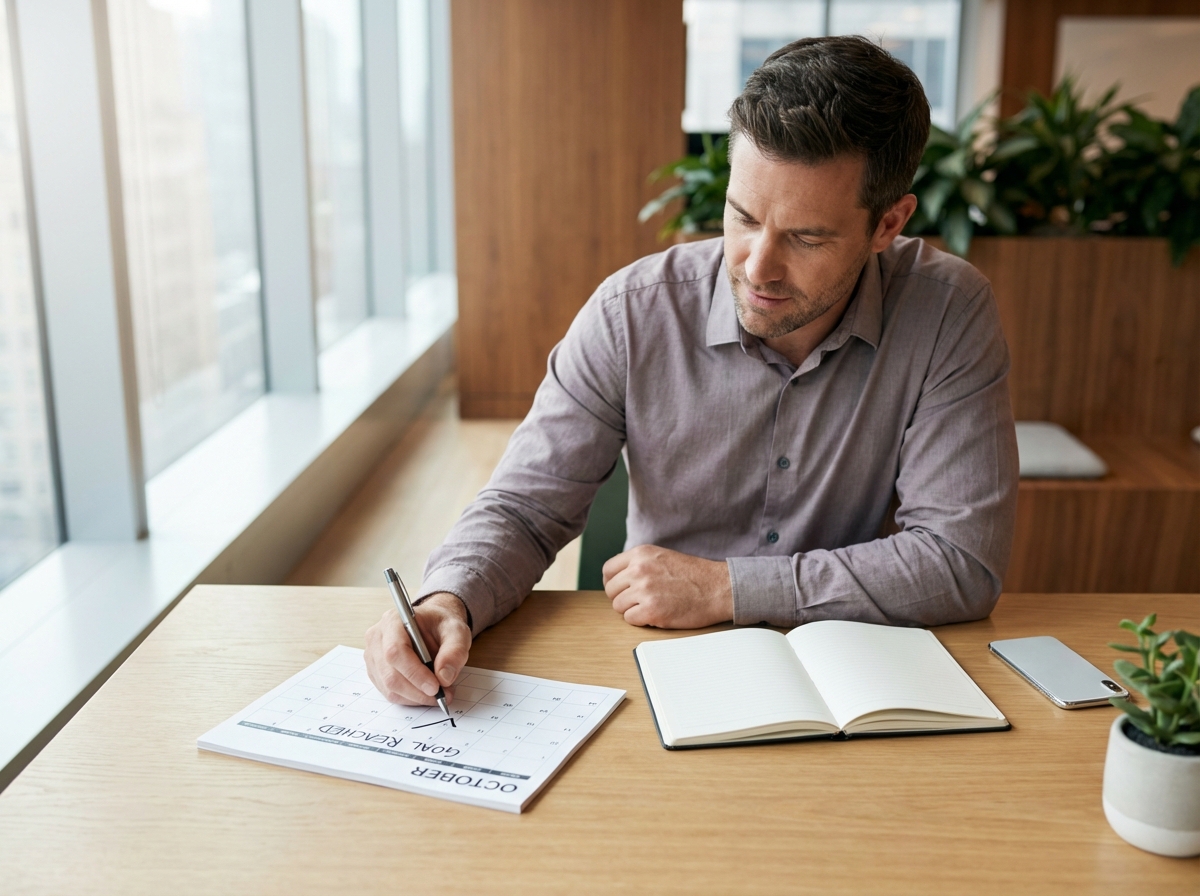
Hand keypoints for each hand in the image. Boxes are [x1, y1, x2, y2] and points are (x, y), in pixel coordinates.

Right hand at [364, 592, 471, 704]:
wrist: (432, 625)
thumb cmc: (441, 625)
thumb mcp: (457, 631)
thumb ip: (454, 651)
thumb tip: (444, 677)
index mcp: (393, 621)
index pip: (395, 651)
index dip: (415, 673)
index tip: (436, 687)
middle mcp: (377, 638)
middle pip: (390, 674)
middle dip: (418, 691)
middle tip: (443, 695)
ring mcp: (373, 656)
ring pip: (389, 688)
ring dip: (416, 697)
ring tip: (439, 694)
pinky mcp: (376, 672)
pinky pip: (390, 693)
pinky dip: (410, 698)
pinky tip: (426, 692)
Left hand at [602, 545, 732, 627]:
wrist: (718, 588)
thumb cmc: (694, 576)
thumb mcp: (662, 557)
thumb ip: (639, 564)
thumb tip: (617, 578)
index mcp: (641, 554)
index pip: (608, 570)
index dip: (613, 583)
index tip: (621, 590)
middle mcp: (639, 569)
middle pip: (611, 590)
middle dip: (622, 598)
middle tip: (640, 601)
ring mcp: (644, 590)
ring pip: (618, 606)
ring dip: (632, 610)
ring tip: (652, 606)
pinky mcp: (651, 610)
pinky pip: (630, 619)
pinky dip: (641, 620)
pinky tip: (657, 614)